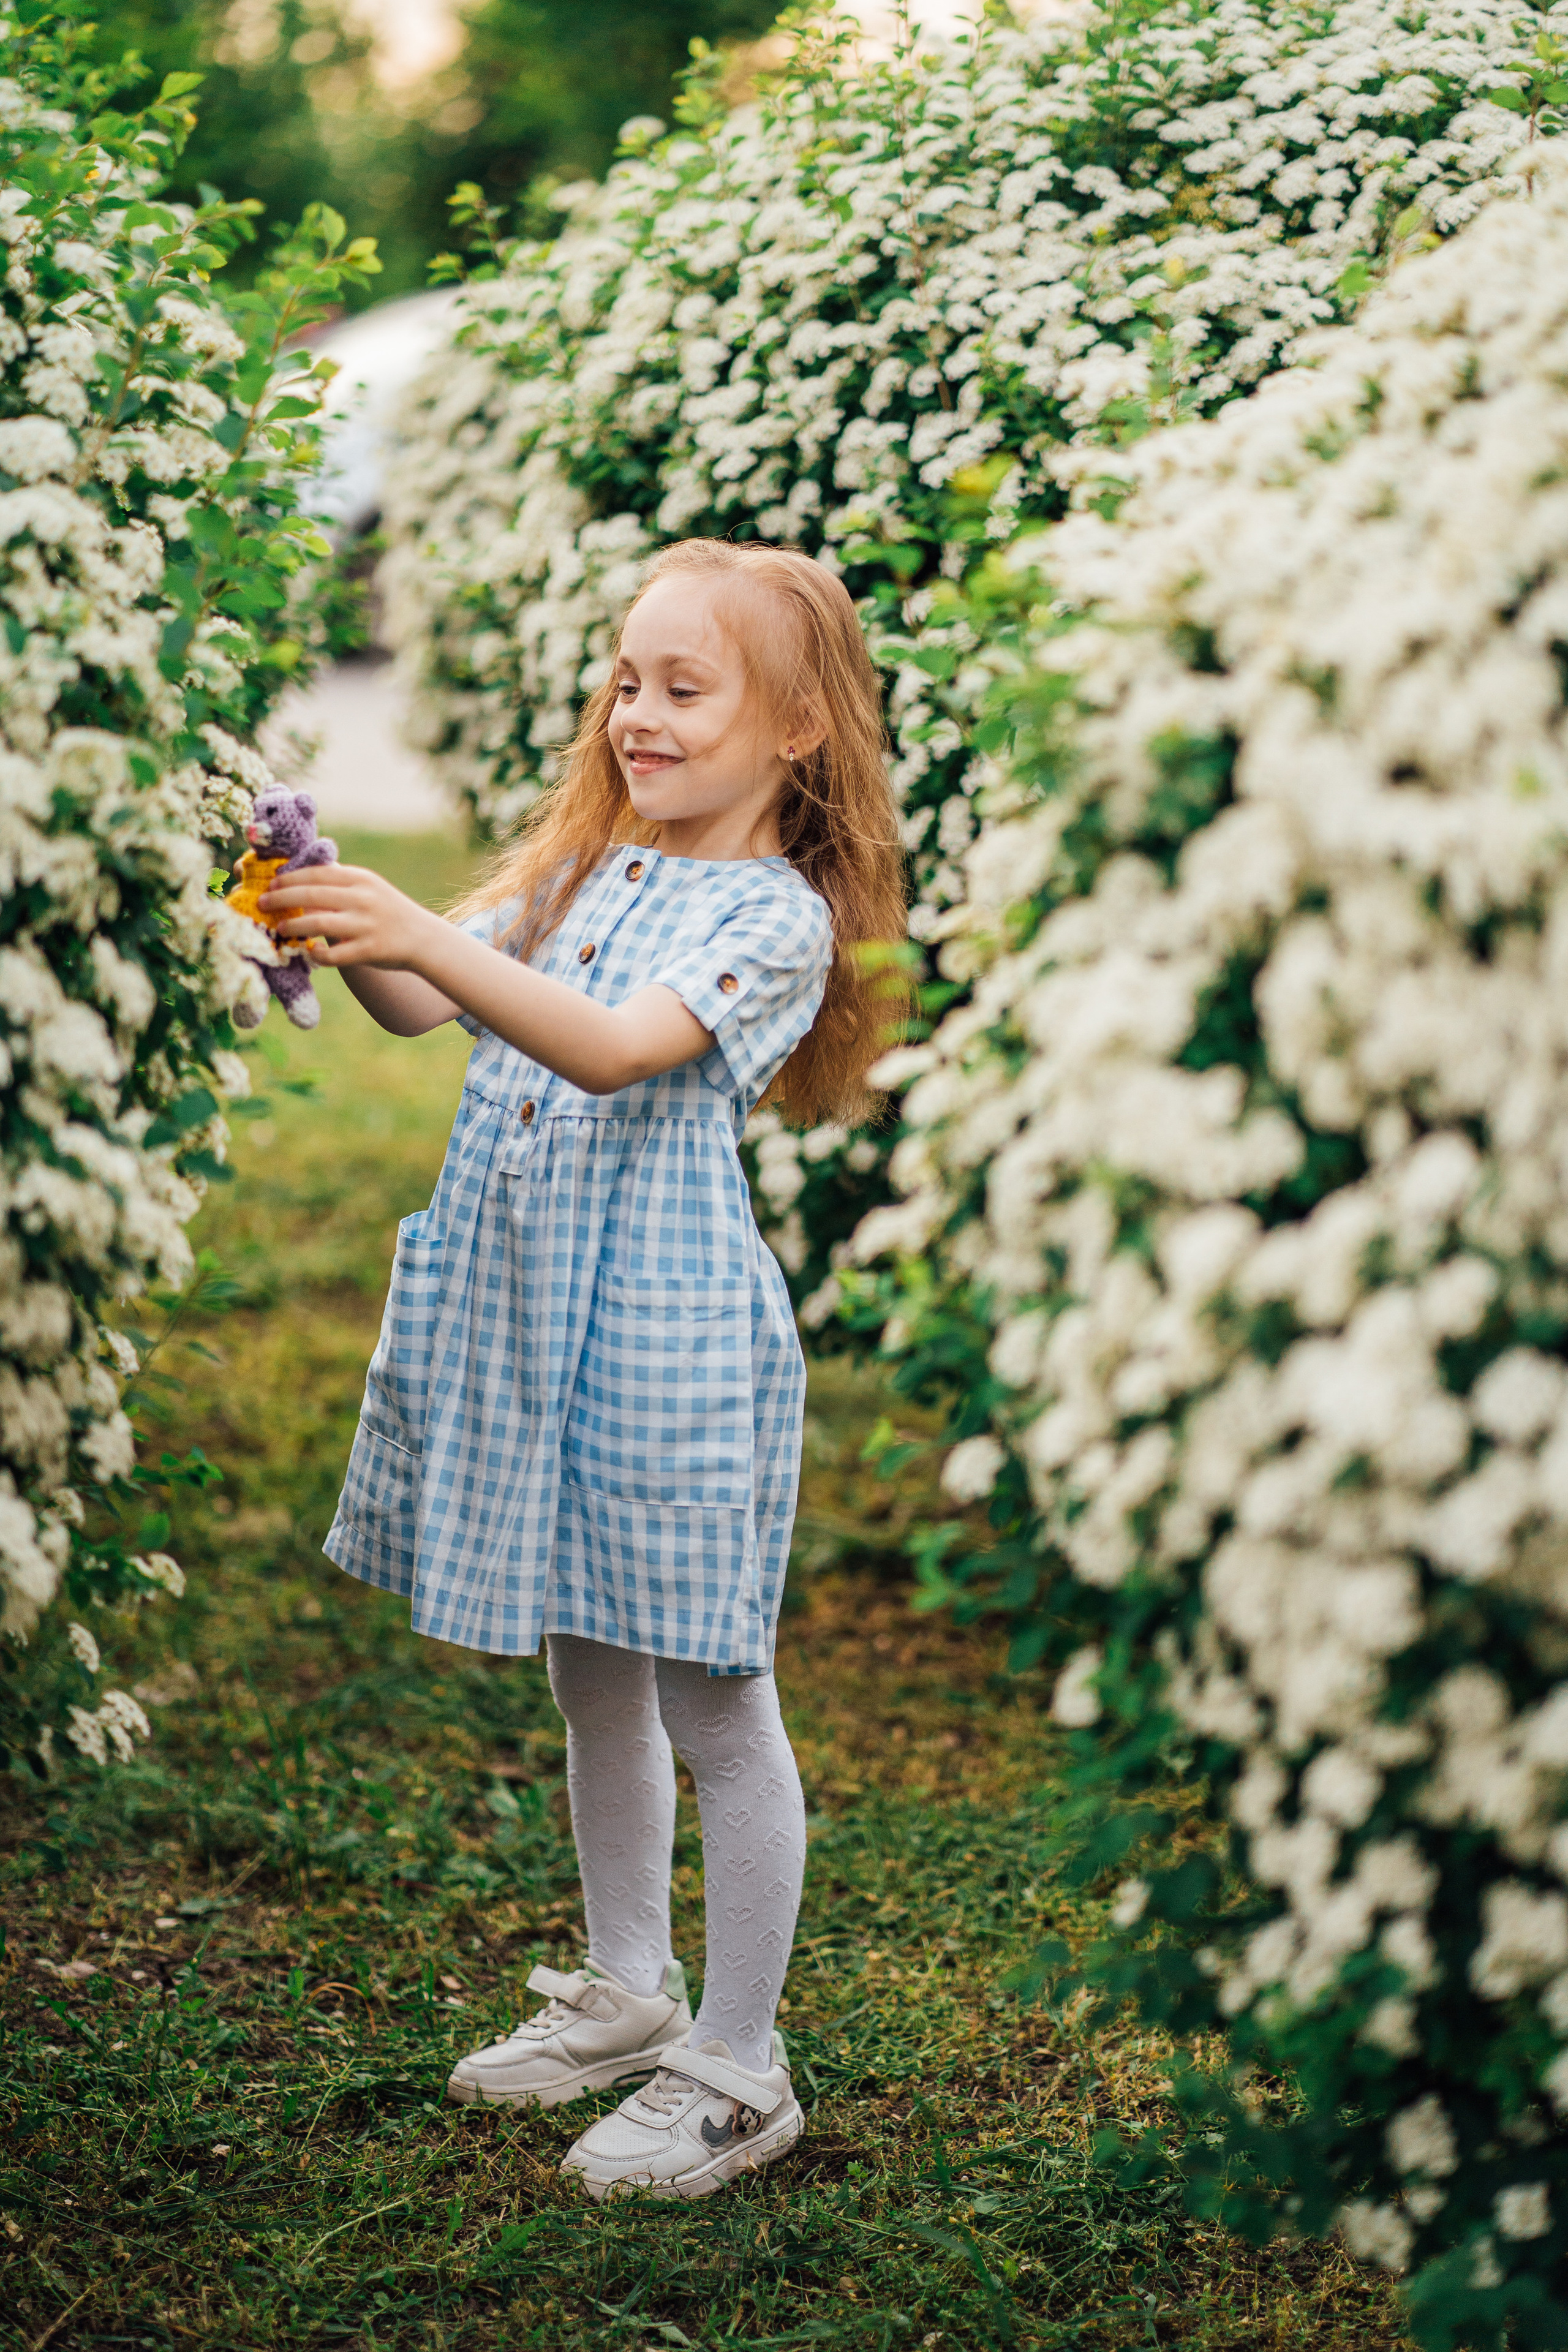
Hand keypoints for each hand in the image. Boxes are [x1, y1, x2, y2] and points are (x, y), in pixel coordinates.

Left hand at [258, 864, 443, 971]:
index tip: (272, 883)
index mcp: (361, 880)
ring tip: (280, 928)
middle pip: (312, 895)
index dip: (290, 877)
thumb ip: (339, 882)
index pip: (318, 873)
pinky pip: (334, 955)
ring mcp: (366, 925)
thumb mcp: (368, 888)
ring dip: (294, 925)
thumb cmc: (388, 911)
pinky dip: (317, 954)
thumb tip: (300, 877)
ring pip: (319, 923)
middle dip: (282, 899)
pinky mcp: (369, 950)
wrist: (423, 938)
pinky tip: (309, 952)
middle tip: (262, 903)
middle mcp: (363, 899)